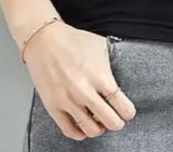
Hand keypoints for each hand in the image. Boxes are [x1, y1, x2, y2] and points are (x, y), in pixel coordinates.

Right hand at [22, 22, 136, 139]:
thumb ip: (112, 63)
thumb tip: (122, 75)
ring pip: (90, 129)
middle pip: (110, 121)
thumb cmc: (72, 40)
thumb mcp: (100, 46)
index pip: (121, 105)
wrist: (44, 39)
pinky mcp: (53, 106)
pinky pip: (69, 130)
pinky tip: (84, 127)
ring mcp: (68, 100)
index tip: (128, 112)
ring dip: (99, 128)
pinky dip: (80, 133)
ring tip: (100, 122)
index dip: (128, 113)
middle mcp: (84, 91)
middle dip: (117, 123)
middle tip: (117, 119)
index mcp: (99, 76)